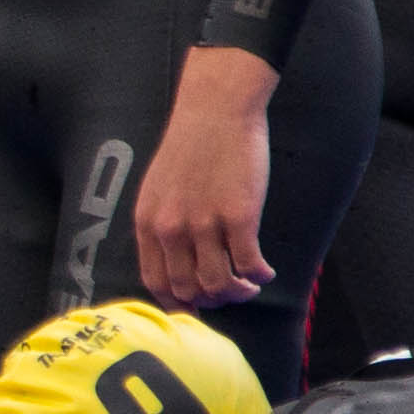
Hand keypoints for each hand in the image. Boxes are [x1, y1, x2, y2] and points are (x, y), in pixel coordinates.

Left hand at [131, 44, 280, 307]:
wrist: (215, 109)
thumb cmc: (191, 145)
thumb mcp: (158, 189)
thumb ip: (163, 224)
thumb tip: (177, 261)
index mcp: (147, 223)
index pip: (155, 282)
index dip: (178, 301)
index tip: (197, 304)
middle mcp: (171, 229)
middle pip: (188, 290)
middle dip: (211, 300)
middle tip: (230, 292)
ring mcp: (203, 223)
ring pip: (219, 284)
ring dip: (238, 293)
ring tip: (249, 284)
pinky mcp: (238, 216)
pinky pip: (249, 264)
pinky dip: (260, 275)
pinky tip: (265, 270)